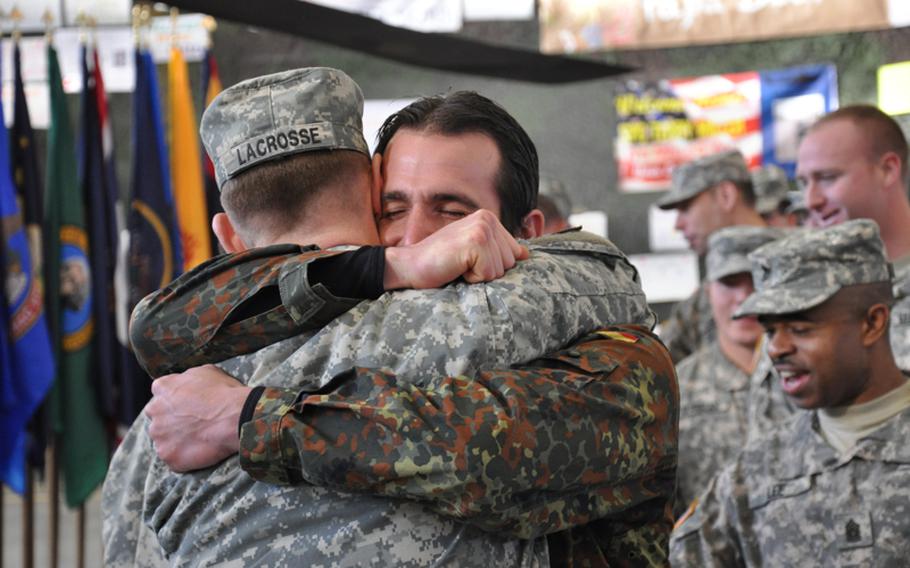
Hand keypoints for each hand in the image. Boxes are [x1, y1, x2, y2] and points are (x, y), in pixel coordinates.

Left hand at [146, 365, 251, 471]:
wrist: (234, 418)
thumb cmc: (224, 392)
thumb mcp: (206, 372)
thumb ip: (187, 378)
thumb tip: (186, 382)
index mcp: (162, 387)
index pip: (161, 394)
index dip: (176, 401)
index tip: (188, 406)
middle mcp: (154, 410)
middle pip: (159, 418)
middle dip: (172, 421)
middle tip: (193, 424)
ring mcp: (159, 435)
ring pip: (163, 439)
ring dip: (176, 440)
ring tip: (199, 439)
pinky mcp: (167, 455)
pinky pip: (172, 457)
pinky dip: (184, 456)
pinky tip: (200, 450)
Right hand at [384, 210, 528, 288]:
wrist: (410, 266)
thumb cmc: (441, 262)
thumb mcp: (474, 253)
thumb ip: (498, 250)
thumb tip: (526, 253)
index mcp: (488, 218)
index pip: (514, 252)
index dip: (492, 265)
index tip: (468, 260)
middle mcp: (487, 218)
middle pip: (510, 261)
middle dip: (488, 270)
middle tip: (462, 264)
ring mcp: (482, 229)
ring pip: (501, 269)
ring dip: (479, 275)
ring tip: (458, 265)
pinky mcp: (476, 242)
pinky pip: (489, 274)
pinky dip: (472, 278)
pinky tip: (456, 268)